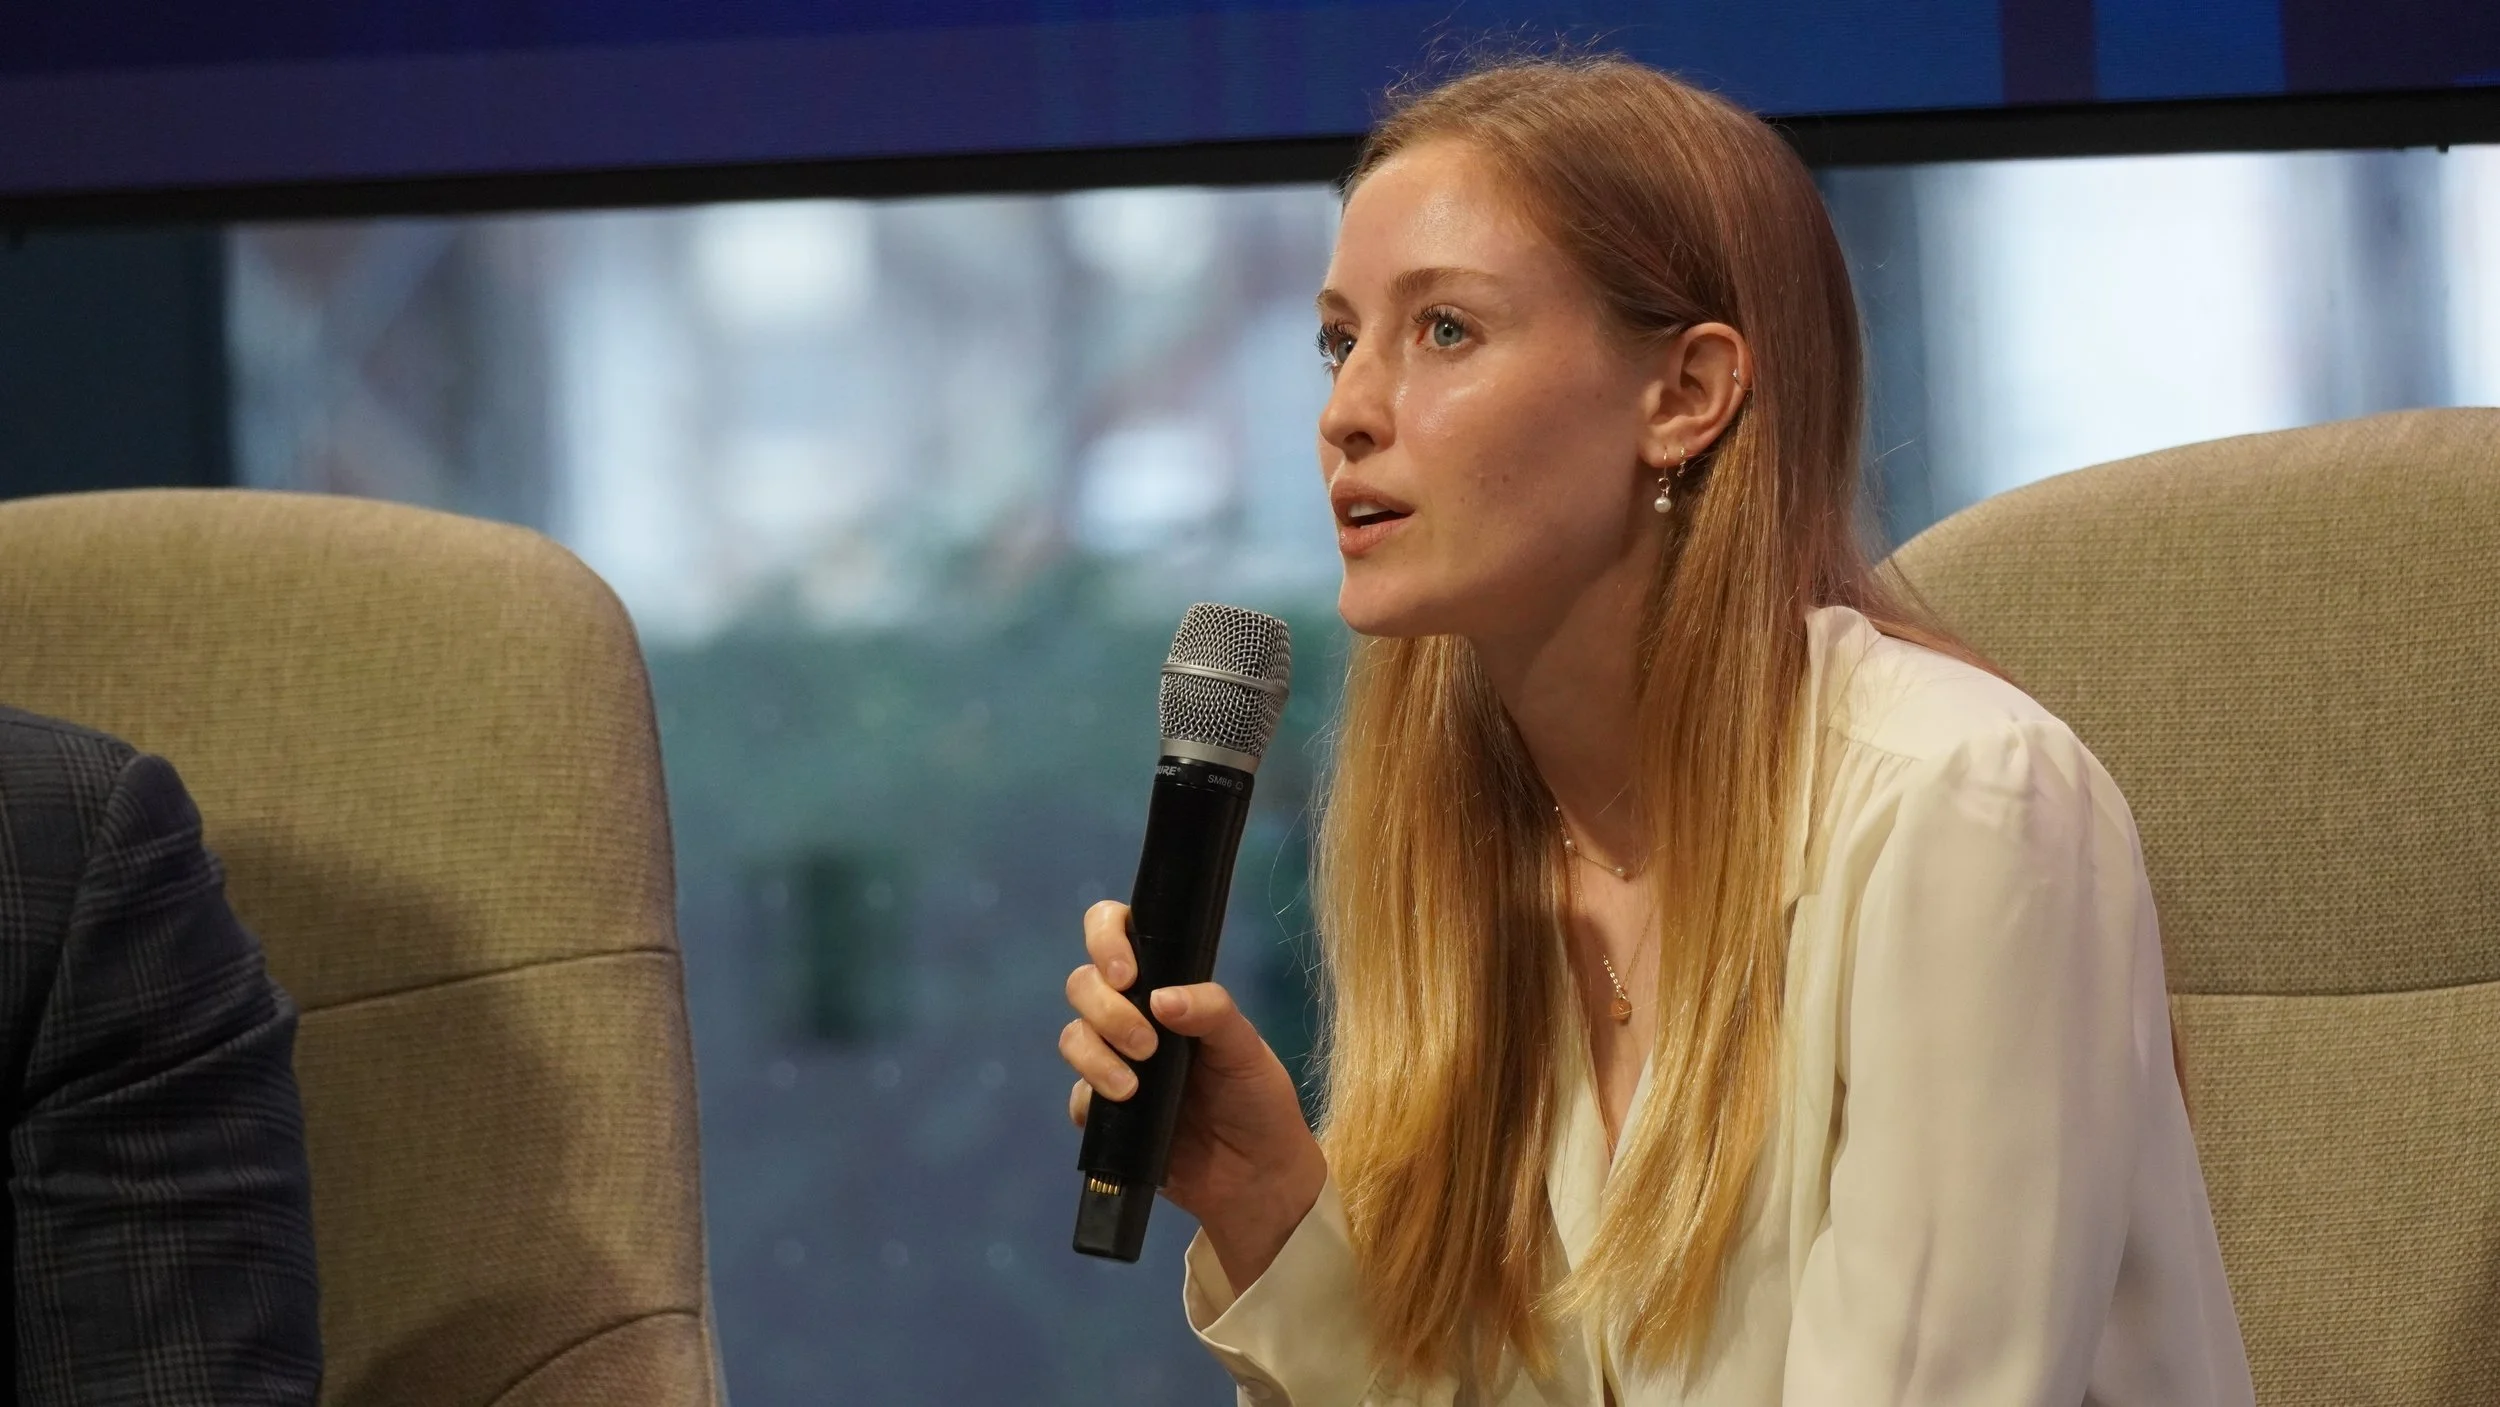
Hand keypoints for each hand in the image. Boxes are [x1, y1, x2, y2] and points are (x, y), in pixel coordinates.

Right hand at [1061, 900, 1327, 1288]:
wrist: (1256, 1179)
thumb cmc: (1258, 1101)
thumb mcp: (1247, 1049)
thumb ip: (1213, 1012)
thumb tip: (1162, 997)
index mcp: (1168, 988)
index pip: (1119, 933)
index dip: (1107, 937)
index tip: (1126, 972)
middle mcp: (1135, 1017)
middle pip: (1083, 984)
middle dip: (1105, 1009)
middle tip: (1145, 1044)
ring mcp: (1115, 1063)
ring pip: (1073, 1036)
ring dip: (1094, 1056)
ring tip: (1132, 1088)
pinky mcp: (1103, 1113)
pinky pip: (1076, 1096)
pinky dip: (1091, 1100)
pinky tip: (1125, 1111)